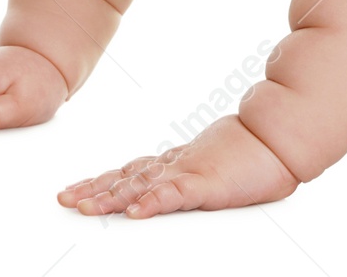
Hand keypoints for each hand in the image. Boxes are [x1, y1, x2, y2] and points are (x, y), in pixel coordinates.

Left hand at [57, 113, 299, 218]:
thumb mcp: (216, 165)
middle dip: (94, 190)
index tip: (74, 190)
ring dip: (112, 197)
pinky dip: (153, 202)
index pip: (132, 171)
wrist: (282, 135)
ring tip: (85, 207)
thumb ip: (193, 176)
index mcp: (178, 162)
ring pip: (143, 186)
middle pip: (127, 178)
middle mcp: (177, 165)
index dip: (102, 181)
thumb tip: (172, 187)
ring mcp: (189, 172)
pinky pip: (175, 195)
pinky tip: (135, 211)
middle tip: (64, 199)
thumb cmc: (255, 152)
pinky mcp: (207, 183)